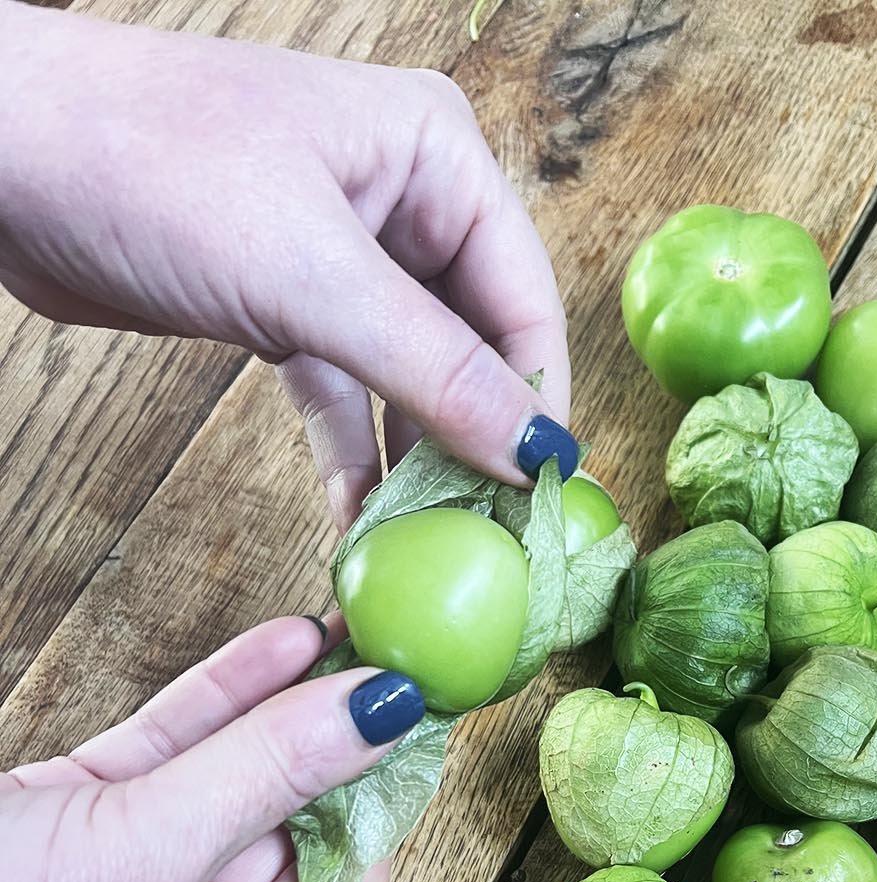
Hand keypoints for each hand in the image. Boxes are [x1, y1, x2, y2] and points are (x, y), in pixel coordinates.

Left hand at [0, 2, 573, 529]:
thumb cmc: (144, 162)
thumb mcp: (310, 275)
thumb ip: (435, 369)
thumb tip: (539, 450)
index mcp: (436, 154)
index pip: (525, 298)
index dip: (537, 401)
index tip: (543, 496)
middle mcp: (404, 200)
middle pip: (477, 345)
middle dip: (478, 441)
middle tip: (491, 536)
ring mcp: (345, 254)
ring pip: (411, 378)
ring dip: (416, 462)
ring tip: (430, 543)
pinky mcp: (287, 303)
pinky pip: (345, 394)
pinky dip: (353, 456)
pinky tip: (360, 519)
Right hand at [0, 617, 423, 881]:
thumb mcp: (144, 852)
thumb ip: (265, 775)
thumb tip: (386, 709)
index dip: (394, 805)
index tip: (436, 724)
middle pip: (296, 827)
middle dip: (344, 741)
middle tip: (408, 655)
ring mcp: (131, 880)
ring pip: (233, 780)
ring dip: (288, 706)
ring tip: (358, 628)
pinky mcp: (78, 823)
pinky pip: (168, 755)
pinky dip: (219, 700)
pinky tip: (283, 643)